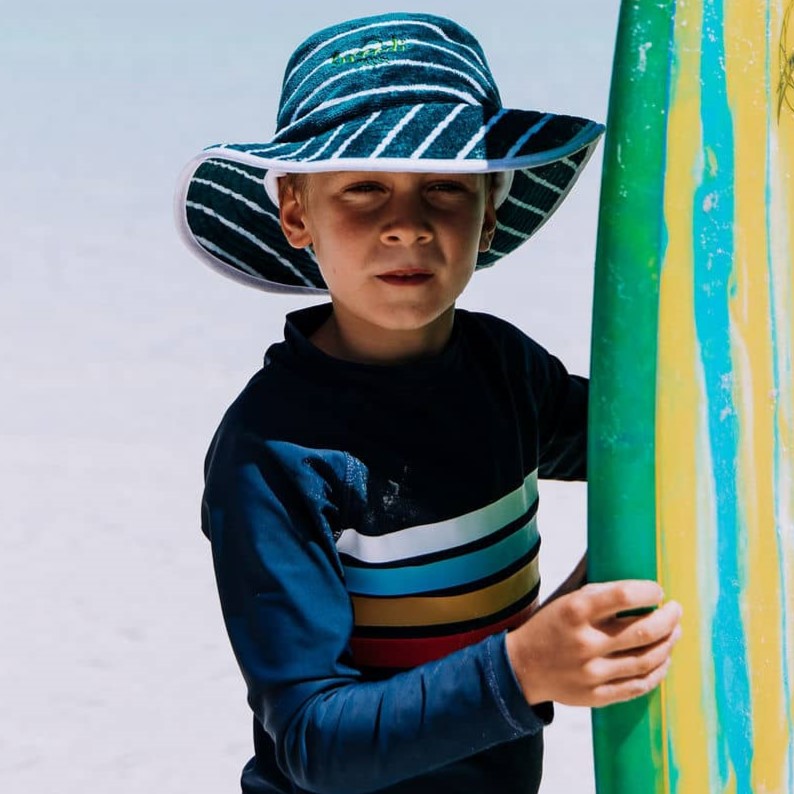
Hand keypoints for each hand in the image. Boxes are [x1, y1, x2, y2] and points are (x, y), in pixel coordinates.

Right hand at [505, 580, 681, 707]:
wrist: (520, 667)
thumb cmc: (549, 625)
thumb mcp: (564, 597)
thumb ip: (593, 582)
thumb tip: (616, 549)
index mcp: (575, 611)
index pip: (623, 596)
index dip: (648, 592)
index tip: (657, 590)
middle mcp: (584, 642)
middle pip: (643, 631)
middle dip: (669, 619)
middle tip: (675, 610)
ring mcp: (591, 672)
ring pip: (646, 660)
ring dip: (668, 644)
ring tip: (675, 632)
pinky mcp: (596, 695)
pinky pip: (638, 686)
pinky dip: (657, 672)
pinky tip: (663, 659)